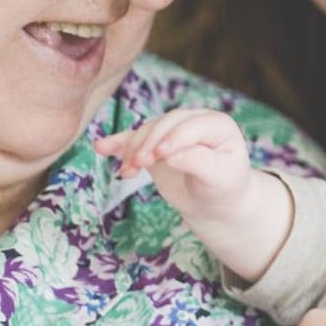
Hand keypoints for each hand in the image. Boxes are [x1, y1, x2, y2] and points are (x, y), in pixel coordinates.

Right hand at [94, 108, 251, 217]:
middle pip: (165, 124)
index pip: (191, 126)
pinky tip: (101, 147)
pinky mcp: (155, 144)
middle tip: (139, 163)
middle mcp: (194, 121)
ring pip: (147, 132)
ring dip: (133, 149)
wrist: (215, 204)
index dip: (174, 138)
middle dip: (149, 142)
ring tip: (127, 170)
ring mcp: (172, 131)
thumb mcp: (219, 178)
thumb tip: (171, 155)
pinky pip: (134, 140)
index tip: (160, 156)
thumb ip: (199, 162)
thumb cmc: (223, 189)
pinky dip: (118, 144)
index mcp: (217, 125)